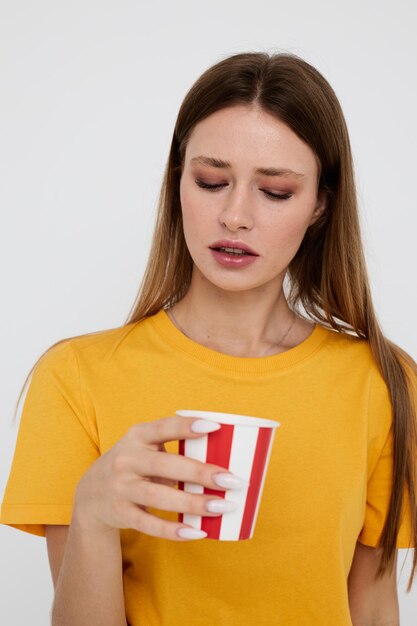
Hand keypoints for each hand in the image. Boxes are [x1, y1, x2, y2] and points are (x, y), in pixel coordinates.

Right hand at [73, 415, 245, 540]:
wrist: (91, 494)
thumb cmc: (135, 465)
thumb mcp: (145, 447)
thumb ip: (174, 448)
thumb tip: (224, 460)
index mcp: (137, 435)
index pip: (164, 427)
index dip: (187, 426)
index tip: (215, 426)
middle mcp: (126, 459)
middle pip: (165, 465)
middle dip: (200, 472)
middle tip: (232, 480)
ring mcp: (120, 486)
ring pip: (158, 495)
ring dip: (192, 502)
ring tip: (222, 506)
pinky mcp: (120, 512)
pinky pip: (149, 523)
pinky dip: (173, 529)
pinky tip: (197, 532)